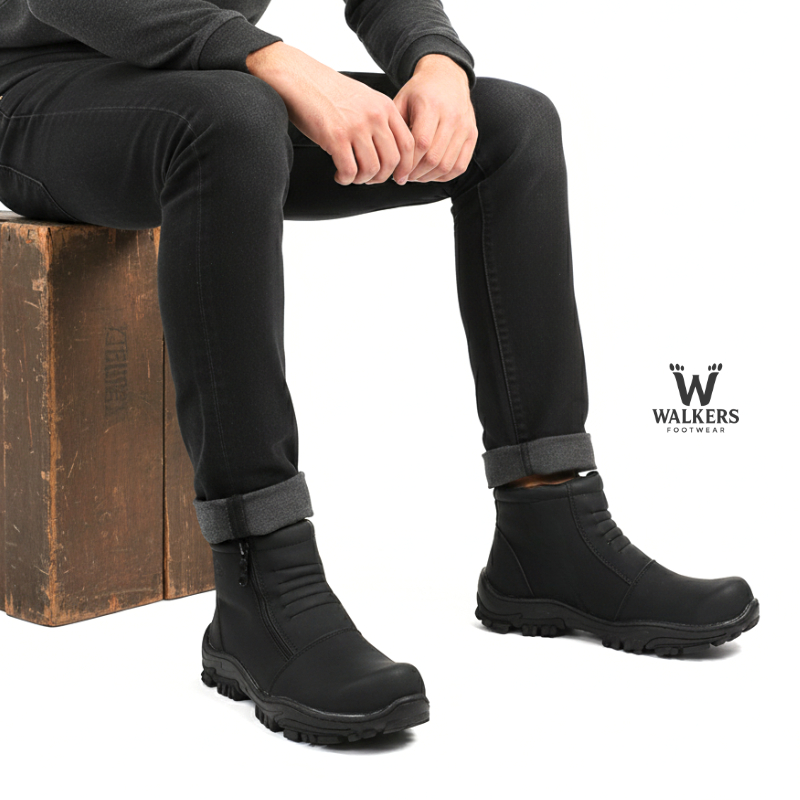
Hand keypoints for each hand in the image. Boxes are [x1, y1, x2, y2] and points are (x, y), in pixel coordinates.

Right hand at [246, 42, 414, 185]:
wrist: (298, 78)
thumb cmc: (328, 92)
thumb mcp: (364, 99)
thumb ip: (379, 121)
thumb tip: (390, 154)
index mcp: (385, 107)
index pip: (408, 144)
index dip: (405, 166)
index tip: (398, 177)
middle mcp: (374, 116)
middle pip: (393, 161)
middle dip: (381, 177)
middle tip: (369, 179)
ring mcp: (356, 127)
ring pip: (372, 169)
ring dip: (362, 180)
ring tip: (351, 176)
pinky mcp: (336, 137)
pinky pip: (349, 171)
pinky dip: (345, 179)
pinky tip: (339, 175)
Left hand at [391, 54, 477, 183]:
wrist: (446, 76)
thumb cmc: (419, 92)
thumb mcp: (401, 101)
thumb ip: (396, 128)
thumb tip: (390, 161)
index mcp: (431, 105)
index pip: (421, 144)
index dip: (407, 164)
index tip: (396, 174)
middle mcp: (451, 115)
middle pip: (434, 158)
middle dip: (416, 174)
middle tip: (405, 177)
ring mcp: (464, 126)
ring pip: (447, 165)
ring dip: (429, 177)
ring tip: (417, 176)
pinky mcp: (472, 135)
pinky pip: (460, 166)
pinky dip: (445, 176)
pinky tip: (432, 173)